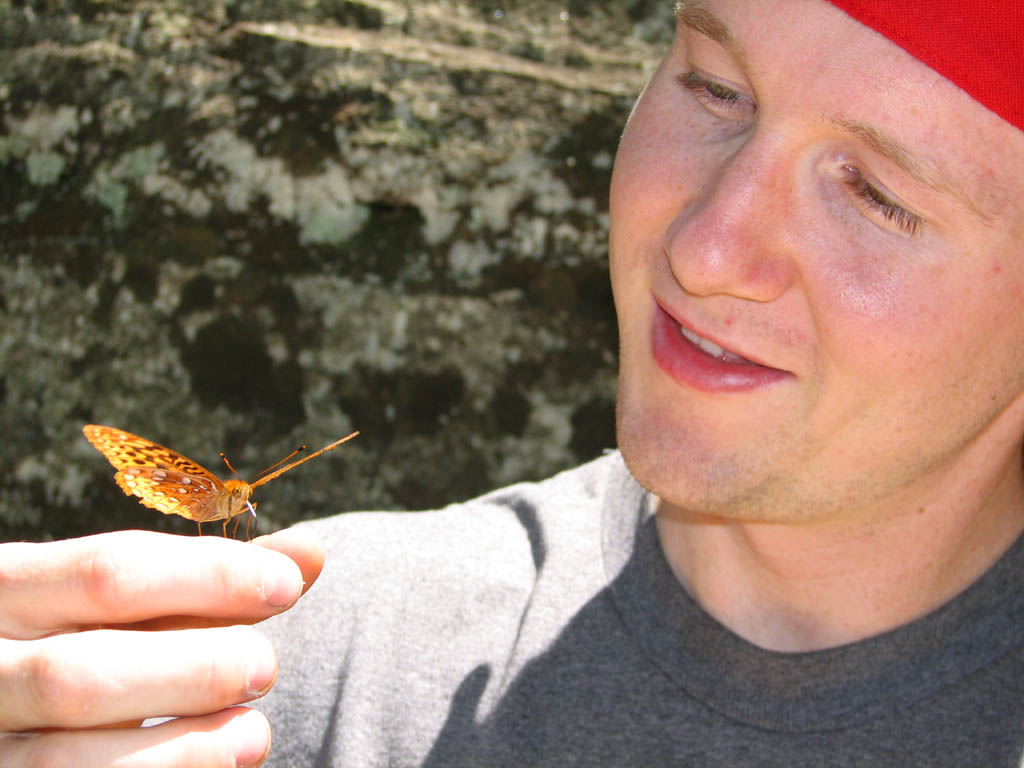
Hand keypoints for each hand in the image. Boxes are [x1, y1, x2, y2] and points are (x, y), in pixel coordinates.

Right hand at [0, 528, 324, 766]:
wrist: (15, 708)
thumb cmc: (86, 637)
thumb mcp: (125, 601)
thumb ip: (210, 583)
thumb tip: (310, 553)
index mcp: (8, 588)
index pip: (108, 571)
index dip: (207, 577)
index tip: (288, 584)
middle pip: (80, 673)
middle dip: (192, 669)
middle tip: (265, 667)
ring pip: (62, 760)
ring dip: (177, 752)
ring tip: (252, 735)